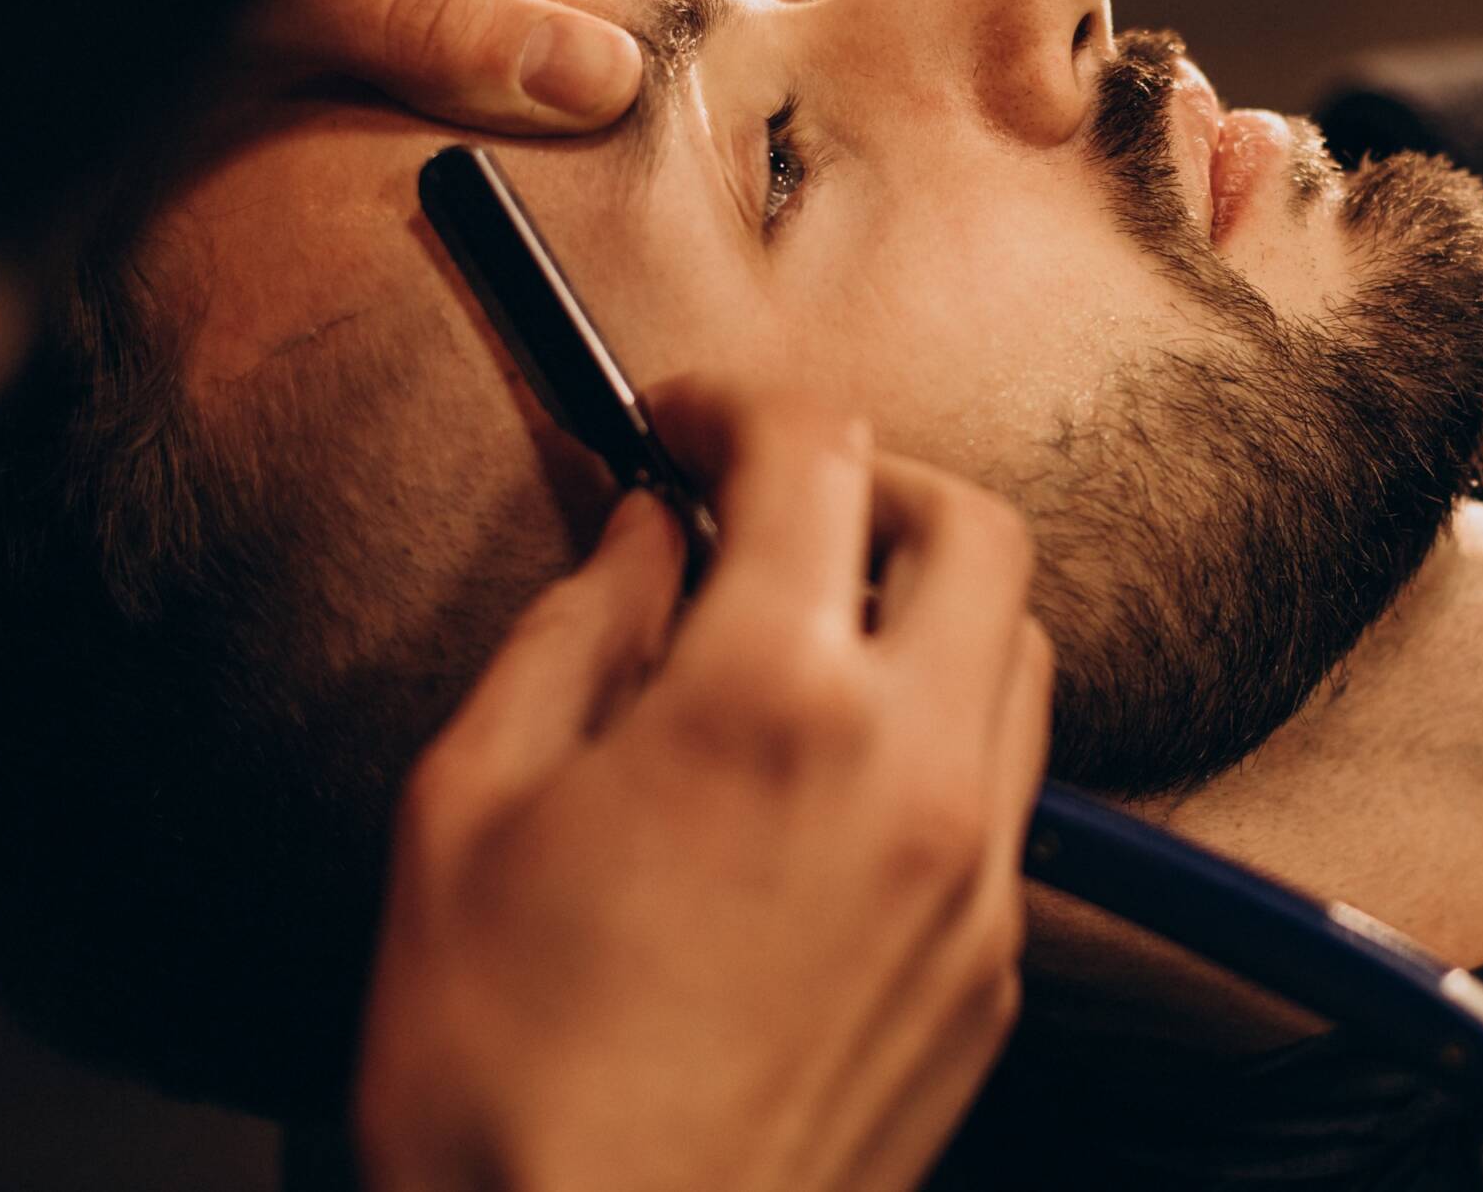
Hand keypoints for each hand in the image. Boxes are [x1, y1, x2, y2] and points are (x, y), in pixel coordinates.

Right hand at [355, 386, 1054, 1191]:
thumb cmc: (493, 1080)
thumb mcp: (464, 811)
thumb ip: (571, 633)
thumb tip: (642, 537)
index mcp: (772, 701)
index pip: (813, 454)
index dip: (735, 403)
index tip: (680, 422)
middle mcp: (916, 771)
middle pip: (978, 531)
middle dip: (875, 480)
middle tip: (770, 508)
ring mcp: (978, 879)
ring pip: (1019, 657)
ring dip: (930, 605)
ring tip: (811, 638)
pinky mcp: (992, 974)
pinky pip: (1007, 793)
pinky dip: (941, 736)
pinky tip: (833, 788)